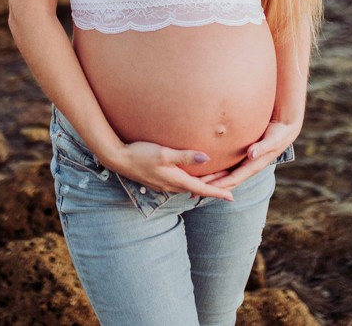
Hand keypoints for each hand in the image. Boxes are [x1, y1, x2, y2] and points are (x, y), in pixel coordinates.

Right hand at [104, 140, 235, 200]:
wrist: (119, 159)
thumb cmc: (140, 154)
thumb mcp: (164, 153)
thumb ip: (185, 156)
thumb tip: (207, 158)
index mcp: (176, 179)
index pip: (202, 188)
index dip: (218, 193)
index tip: (232, 197)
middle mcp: (172, 185)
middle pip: (198, 189)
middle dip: (214, 188)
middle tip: (230, 187)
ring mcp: (164, 185)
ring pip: (189, 187)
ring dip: (203, 185)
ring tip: (215, 181)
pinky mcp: (158, 181)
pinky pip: (180, 184)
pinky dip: (191, 182)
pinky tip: (191, 177)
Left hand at [200, 121, 298, 190]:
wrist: (284, 130)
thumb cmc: (278, 134)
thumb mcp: (272, 140)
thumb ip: (262, 147)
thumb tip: (251, 154)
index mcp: (253, 166)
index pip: (232, 179)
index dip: (218, 185)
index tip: (204, 188)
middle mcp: (246, 167)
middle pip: (225, 180)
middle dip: (209, 187)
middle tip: (190, 191)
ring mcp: (243, 163)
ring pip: (223, 175)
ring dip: (209, 180)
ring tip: (192, 184)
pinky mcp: (241, 157)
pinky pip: (225, 166)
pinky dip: (214, 170)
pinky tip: (203, 168)